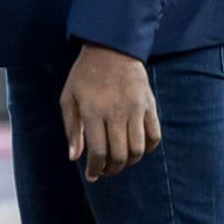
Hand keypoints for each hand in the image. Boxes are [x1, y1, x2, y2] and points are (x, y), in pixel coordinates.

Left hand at [59, 43, 159, 182]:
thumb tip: (74, 158)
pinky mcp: (149, 105)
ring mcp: (135, 109)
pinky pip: (154, 136)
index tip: (92, 175)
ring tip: (120, 161)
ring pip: (138, 150)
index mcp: (93, 111)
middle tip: (106, 170)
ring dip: (129, 162)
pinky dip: (148, 148)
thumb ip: (71, 129)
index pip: (98, 152)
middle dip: (112, 170)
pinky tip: (136, 147)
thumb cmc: (85, 75)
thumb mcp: (69, 97)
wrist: (111, 48)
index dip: (95, 169)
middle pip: (119, 156)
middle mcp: (116, 112)